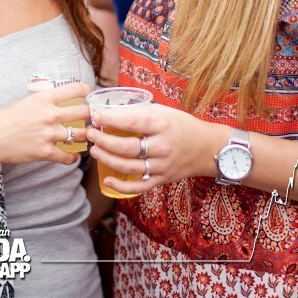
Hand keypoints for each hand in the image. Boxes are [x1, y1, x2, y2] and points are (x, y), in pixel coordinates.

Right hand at [0, 82, 89, 166]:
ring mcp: (49, 134)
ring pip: (82, 134)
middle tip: (92, 118)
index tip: (88, 95)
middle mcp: (50, 114)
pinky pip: (69, 156)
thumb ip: (43, 103)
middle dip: (91, 115)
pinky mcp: (46, 152)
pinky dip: (72, 157)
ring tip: (84, 137)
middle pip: (84, 112)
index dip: (86, 91)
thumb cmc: (2, 119)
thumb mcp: (24, 102)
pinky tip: (70, 155)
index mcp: (44, 98)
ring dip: (85, 136)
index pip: (75, 89)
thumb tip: (57, 104)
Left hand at [85, 103, 221, 196]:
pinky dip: (121, 186)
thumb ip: (139, 113)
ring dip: (108, 159)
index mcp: (162, 125)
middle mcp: (163, 146)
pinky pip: (139, 186)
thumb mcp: (163, 111)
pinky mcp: (162, 179)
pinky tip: (107, 179)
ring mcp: (162, 166)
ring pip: (130, 167)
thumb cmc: (182, 125)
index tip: (95, 115)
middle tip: (90, 134)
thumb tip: (109, 111)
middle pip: (128, 147)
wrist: (207, 148)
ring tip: (94, 150)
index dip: (111, 119)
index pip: (132, 122)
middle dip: (104, 140)